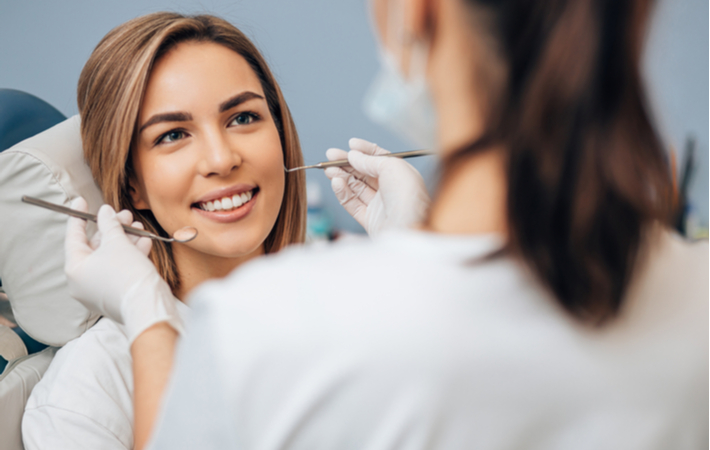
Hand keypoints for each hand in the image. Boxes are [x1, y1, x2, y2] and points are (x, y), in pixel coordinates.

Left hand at [64, 198, 183, 342]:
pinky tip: (144, 242)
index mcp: (75, 269)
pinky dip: (130, 256)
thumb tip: (105, 212)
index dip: (79, 217)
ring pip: (110, 258)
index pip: (73, 237)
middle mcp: (82, 282)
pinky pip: (119, 270)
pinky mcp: (114, 295)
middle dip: (112, 228)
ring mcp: (98, 290)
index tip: (81, 201)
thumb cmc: (127, 274)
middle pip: (95, 247)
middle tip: (123, 215)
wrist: (147, 306)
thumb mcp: (117, 242)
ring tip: (137, 226)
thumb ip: (109, 224)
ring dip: (124, 240)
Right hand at [324, 138, 430, 236]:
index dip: (365, 151)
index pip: (380, 159)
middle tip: (330, 155)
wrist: (410, 229)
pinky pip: (352, 204)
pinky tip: (336, 182)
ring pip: (356, 187)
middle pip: (364, 173)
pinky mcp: (370, 220)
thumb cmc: (409, 197)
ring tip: (328, 169)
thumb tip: (354, 155)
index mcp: (401, 175)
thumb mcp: (392, 167)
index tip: (351, 144)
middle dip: (347, 163)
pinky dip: (343, 192)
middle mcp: (391, 190)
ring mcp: (380, 206)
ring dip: (341, 176)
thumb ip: (371, 159)